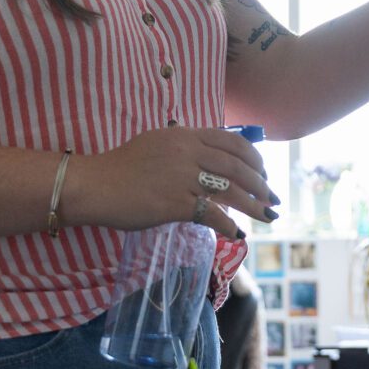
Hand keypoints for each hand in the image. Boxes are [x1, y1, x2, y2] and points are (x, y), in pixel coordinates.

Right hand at [92, 127, 278, 239]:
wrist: (97, 184)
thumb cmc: (124, 166)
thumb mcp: (159, 143)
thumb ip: (185, 147)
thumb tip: (211, 159)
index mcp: (186, 135)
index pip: (231, 141)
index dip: (252, 156)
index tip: (263, 170)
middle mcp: (188, 152)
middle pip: (236, 166)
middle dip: (260, 182)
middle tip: (271, 196)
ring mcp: (182, 177)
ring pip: (229, 190)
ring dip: (253, 204)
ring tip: (266, 215)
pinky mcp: (174, 203)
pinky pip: (210, 213)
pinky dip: (228, 225)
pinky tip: (237, 233)